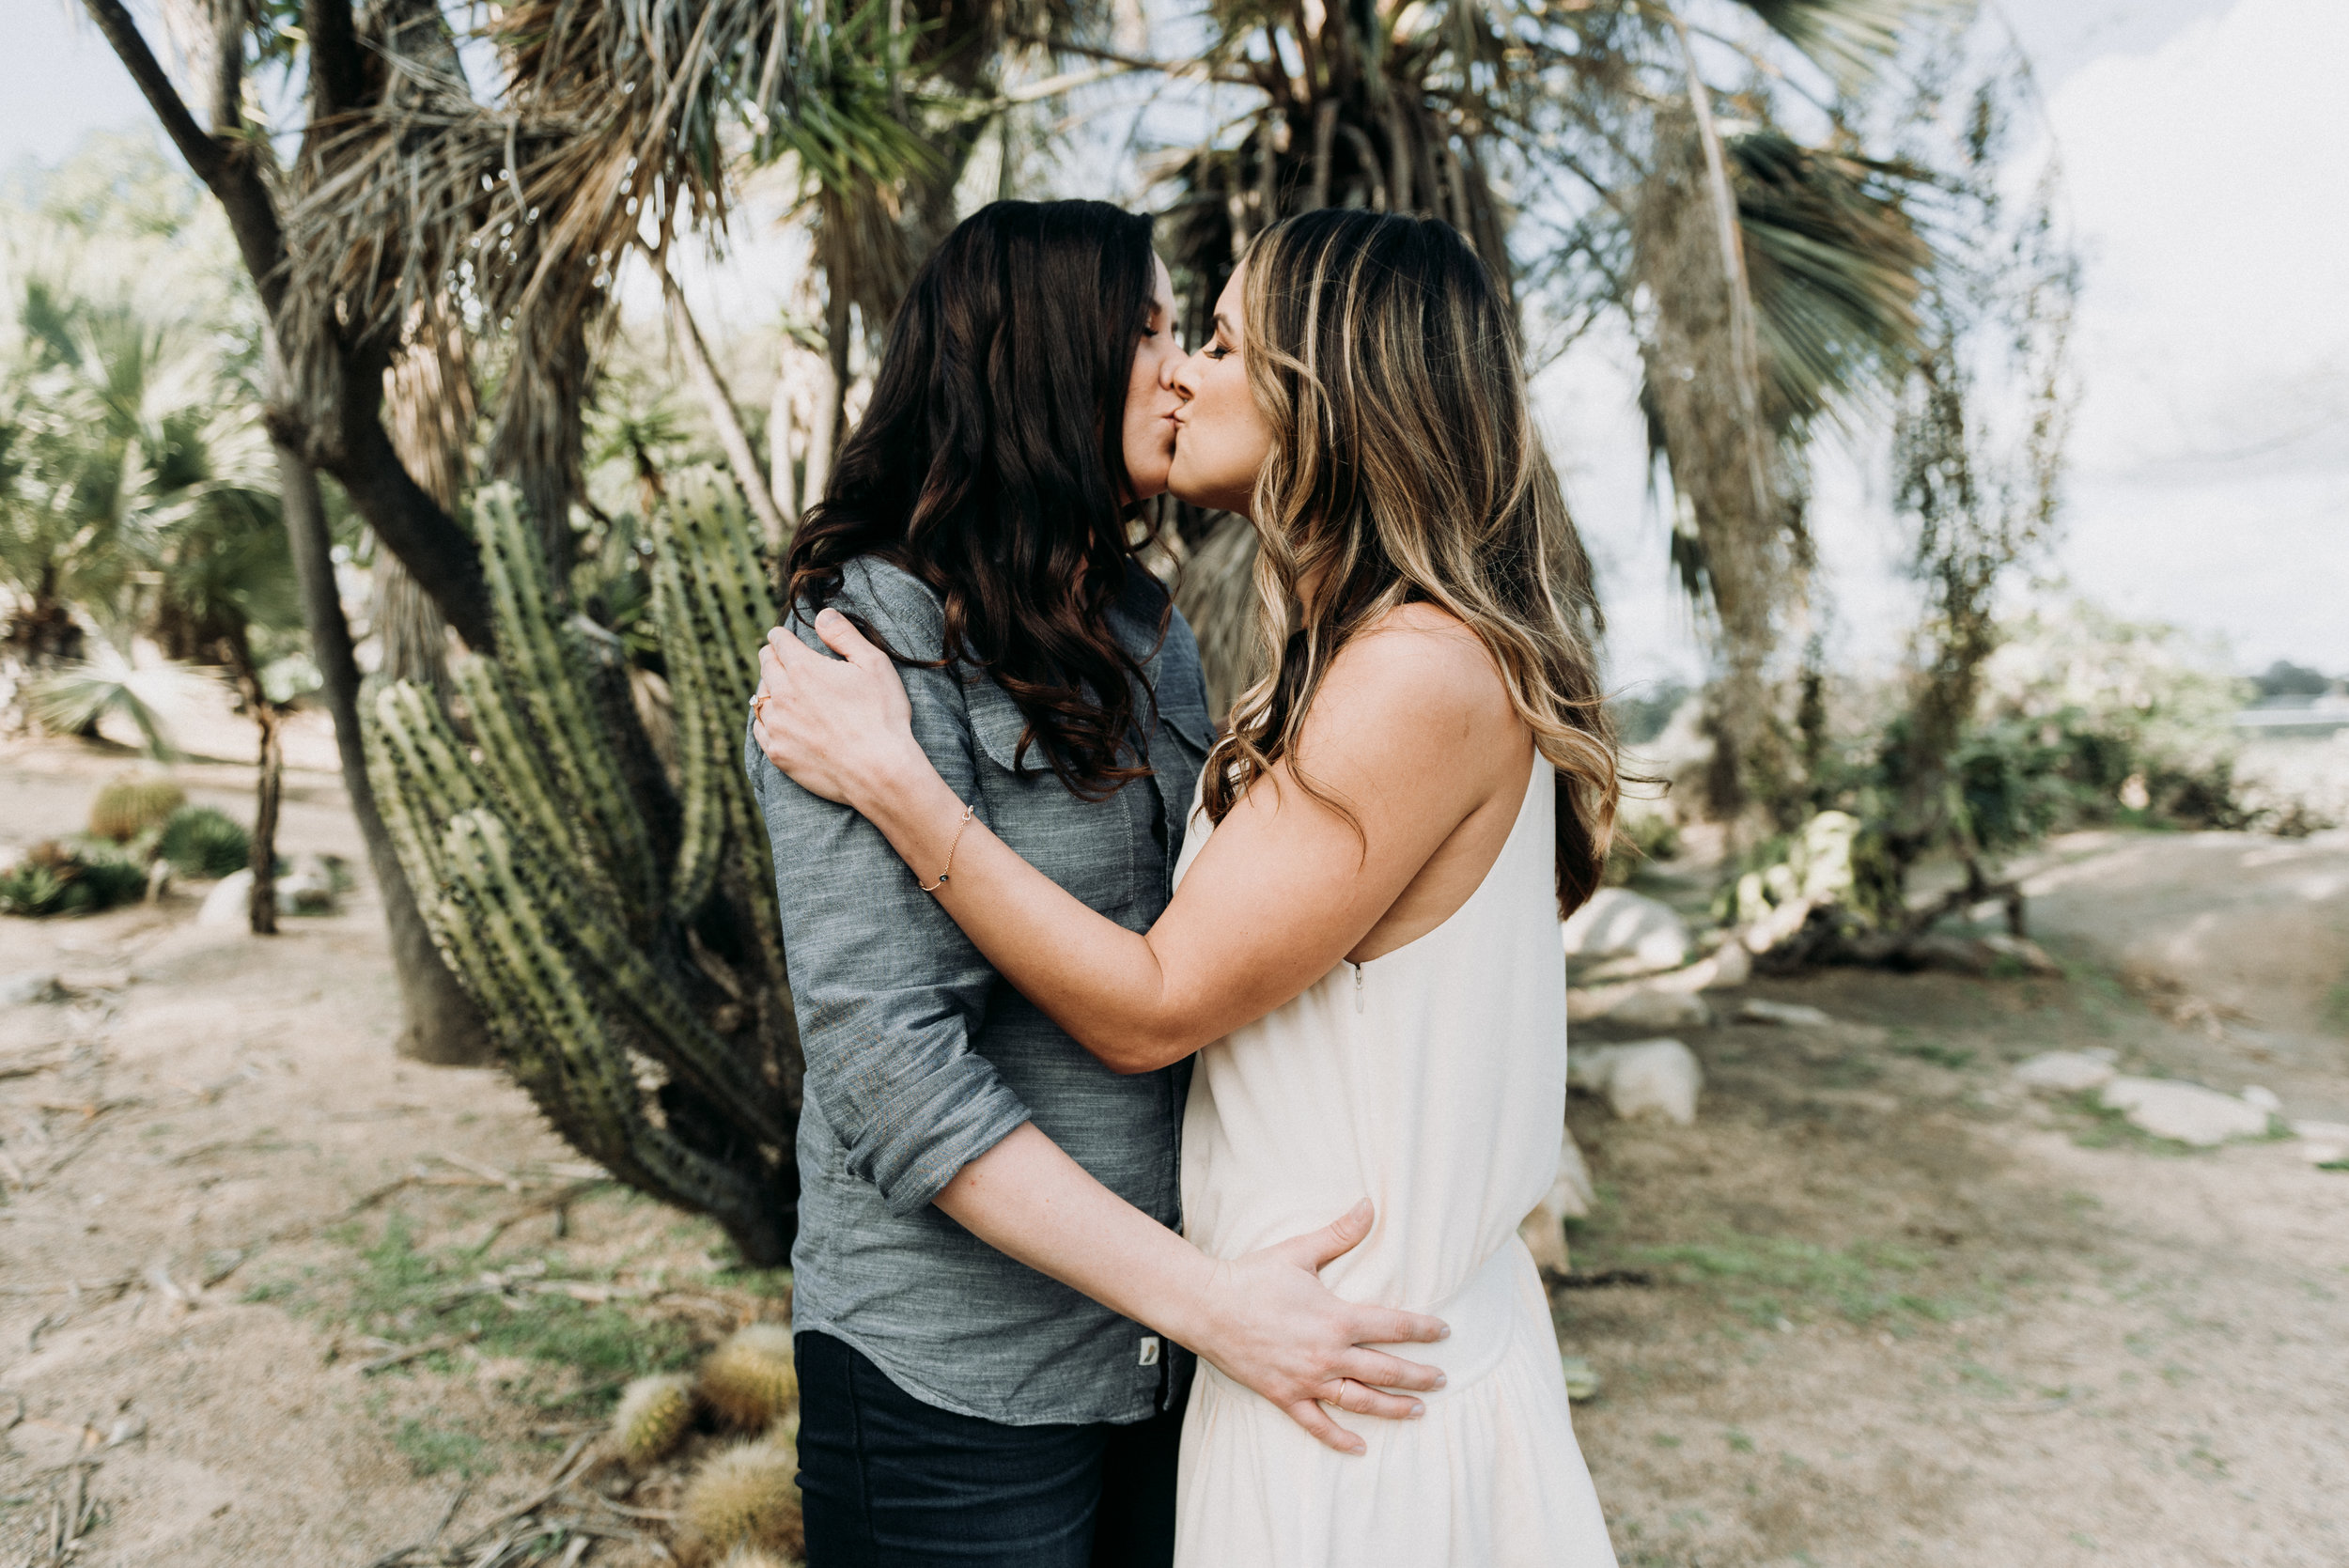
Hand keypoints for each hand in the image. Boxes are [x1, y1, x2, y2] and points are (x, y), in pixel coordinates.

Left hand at [753, 609, 924, 807]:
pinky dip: (765, 720)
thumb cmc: (882, 716)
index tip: (783, 636)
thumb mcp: (874, 664)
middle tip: (779, 657)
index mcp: (803, 668)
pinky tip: (777, 720)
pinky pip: (759, 729)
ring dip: (768, 688)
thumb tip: (822, 615)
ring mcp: (777, 726)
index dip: (782, 635)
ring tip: (778, 689)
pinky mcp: (777, 753)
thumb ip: (844, 634)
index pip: (779, 641)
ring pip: (759, 697)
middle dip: (772, 657)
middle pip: (765, 665)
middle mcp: (782, 694)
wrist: (878, 771)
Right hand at [1184, 1199, 1449, 1455]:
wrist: (1207, 1306)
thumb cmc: (1253, 1276)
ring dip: (1393, 1408)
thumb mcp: (1300, 1251)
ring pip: (1361, 1401)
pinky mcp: (1284, 1396)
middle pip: (1387, 1370)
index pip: (1395, 1326)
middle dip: (1419, 1376)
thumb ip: (1340, 1233)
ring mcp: (1307, 1380)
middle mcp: (1328, 1354)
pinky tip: (1360, 1447)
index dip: (1424, 1330)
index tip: (1444, 1332)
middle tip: (1442, 1380)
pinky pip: (1317, 1424)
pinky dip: (1339, 1438)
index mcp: (1337, 1318)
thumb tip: (1368, 1204)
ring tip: (1418, 1411)